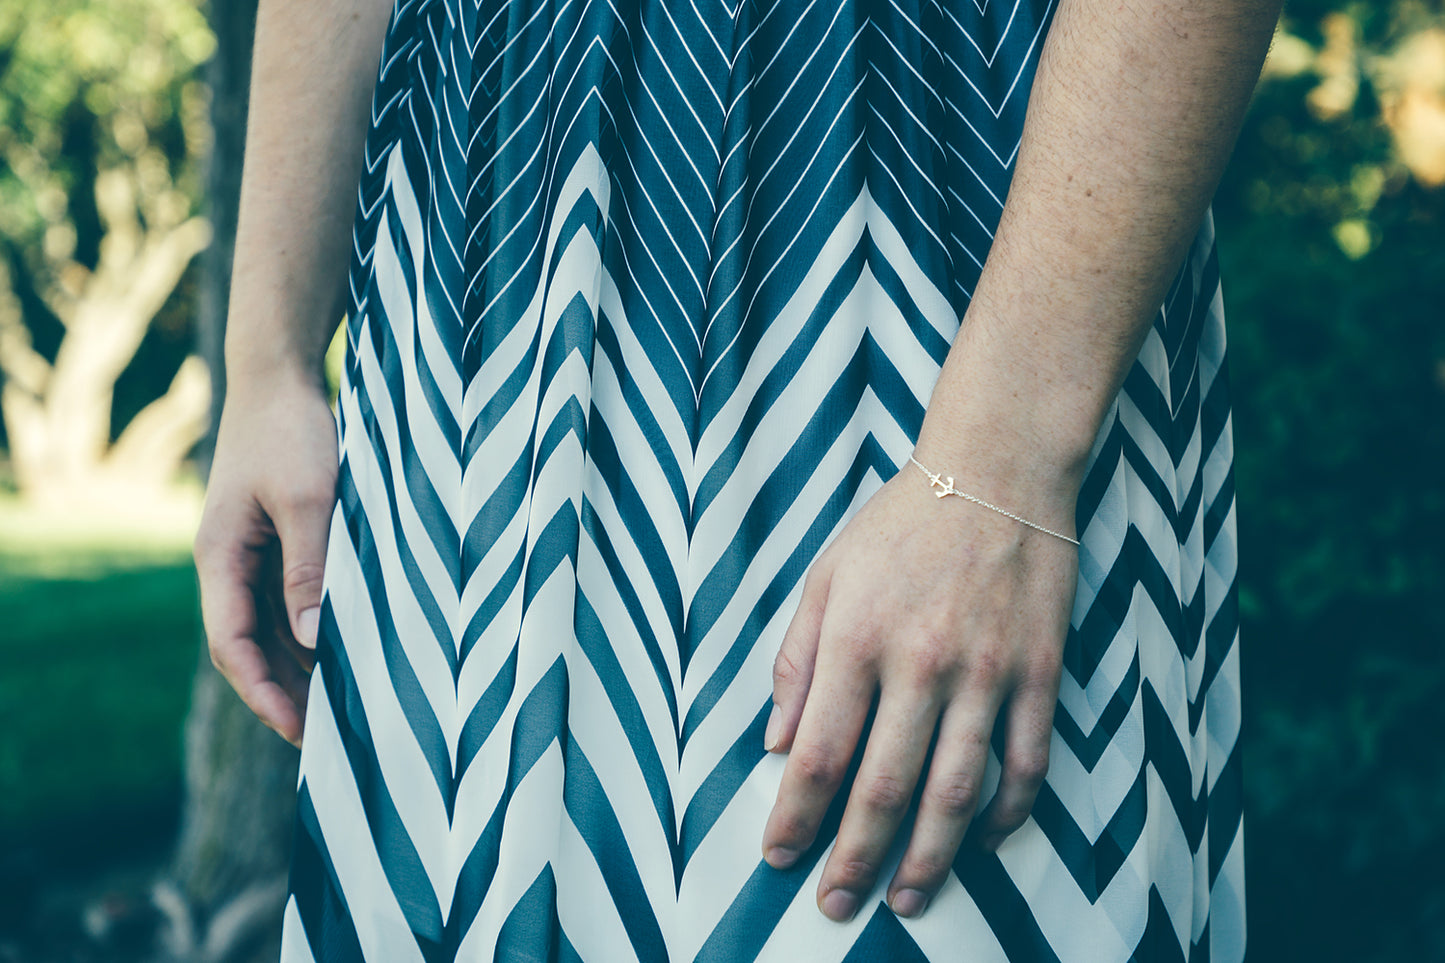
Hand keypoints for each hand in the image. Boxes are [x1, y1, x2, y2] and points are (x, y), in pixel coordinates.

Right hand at [192, 373, 339, 746]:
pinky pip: (293, 602)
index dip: (262, 691)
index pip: (231, 644)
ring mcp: (255, 556)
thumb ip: (308, 566)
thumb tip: (313, 638)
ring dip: (302, 668)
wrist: (282, 378)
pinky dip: (316, 632)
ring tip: (345, 709)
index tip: (298, 729)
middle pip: (251, 647)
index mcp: (221, 558)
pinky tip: (349, 652)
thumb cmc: (292, 431)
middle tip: (331, 739)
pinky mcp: (281, 544)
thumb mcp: (308, 497)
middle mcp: (231, 565)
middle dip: (284, 693)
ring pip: (273, 629)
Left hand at [760, 450, 1079, 921]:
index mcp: (856, 638)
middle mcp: (919, 663)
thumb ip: (796, 663)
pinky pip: (1026, 762)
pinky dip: (1007, 812)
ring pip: (957, 792)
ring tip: (908, 899)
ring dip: (929, 858)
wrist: (996, 469)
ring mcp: (987, 672)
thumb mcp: (824, 578)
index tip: (779, 857)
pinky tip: (986, 840)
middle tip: (837, 904)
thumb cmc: (898, 524)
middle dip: (854, 859)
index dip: (793, 817)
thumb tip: (774, 744)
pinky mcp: (1040, 672)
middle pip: (883, 788)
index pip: (817, 753)